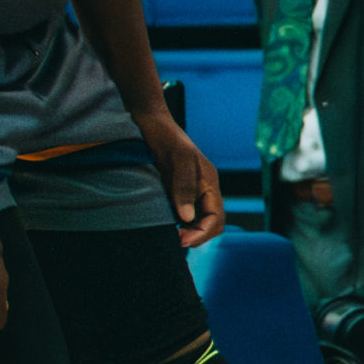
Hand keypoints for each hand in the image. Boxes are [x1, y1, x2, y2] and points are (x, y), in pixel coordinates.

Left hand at [135, 109, 224, 248]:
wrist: (148, 121)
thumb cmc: (164, 136)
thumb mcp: (177, 159)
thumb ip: (184, 187)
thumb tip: (187, 217)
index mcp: (209, 183)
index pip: (216, 217)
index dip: (202, 233)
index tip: (180, 240)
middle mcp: (201, 190)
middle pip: (209, 223)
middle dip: (196, 236)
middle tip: (174, 241)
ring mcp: (188, 191)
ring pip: (195, 221)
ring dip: (185, 232)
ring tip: (167, 236)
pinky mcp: (173, 191)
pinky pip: (181, 214)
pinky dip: (175, 224)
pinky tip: (162, 226)